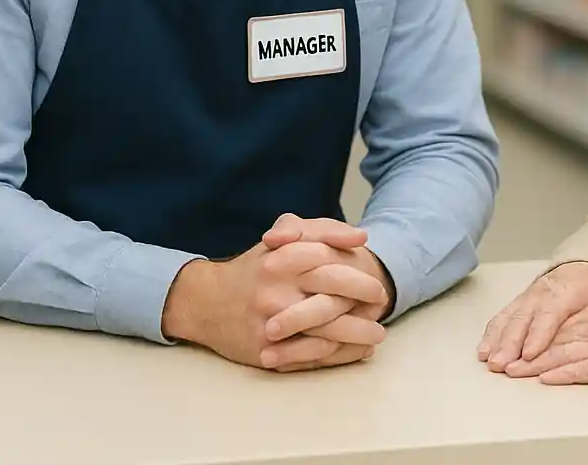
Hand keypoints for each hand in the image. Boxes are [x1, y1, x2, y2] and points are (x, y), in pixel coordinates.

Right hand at [161, 222, 386, 371]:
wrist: (206, 302)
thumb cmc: (255, 268)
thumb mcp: (283, 239)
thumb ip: (322, 231)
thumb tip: (361, 237)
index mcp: (282, 258)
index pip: (331, 260)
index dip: (359, 271)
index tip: (377, 280)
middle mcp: (275, 289)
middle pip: (332, 295)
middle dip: (363, 299)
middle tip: (381, 302)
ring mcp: (271, 322)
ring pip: (326, 331)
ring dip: (358, 333)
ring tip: (378, 333)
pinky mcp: (266, 351)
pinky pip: (311, 356)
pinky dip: (340, 355)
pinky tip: (358, 349)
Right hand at [477, 261, 587, 371]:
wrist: (575, 270)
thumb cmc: (587, 290)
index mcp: (563, 293)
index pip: (548, 315)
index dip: (537, 335)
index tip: (528, 355)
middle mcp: (540, 294)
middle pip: (522, 319)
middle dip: (510, 343)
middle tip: (501, 363)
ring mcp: (525, 298)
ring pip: (508, 318)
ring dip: (496, 340)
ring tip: (488, 359)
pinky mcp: (516, 303)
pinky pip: (501, 317)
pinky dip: (491, 334)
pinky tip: (484, 348)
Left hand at [504, 299, 587, 385]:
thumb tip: (564, 328)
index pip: (551, 323)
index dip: (525, 334)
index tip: (505, 342)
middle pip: (549, 339)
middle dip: (521, 351)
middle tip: (497, 360)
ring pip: (560, 354)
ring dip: (533, 364)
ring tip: (512, 371)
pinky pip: (584, 369)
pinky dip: (564, 374)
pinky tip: (547, 378)